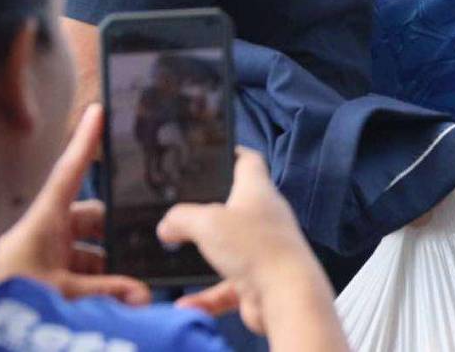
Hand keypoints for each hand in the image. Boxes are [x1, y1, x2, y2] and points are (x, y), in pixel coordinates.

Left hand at [0, 104, 151, 305]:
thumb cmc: (8, 296)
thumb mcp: (63, 292)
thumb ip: (106, 292)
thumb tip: (142, 292)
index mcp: (46, 219)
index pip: (70, 171)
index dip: (84, 141)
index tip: (96, 110)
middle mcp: (46, 230)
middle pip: (91, 217)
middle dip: (114, 232)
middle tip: (141, 245)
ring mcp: (44, 253)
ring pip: (87, 248)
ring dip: (107, 266)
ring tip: (130, 288)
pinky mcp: (43, 275)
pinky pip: (77, 269)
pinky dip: (96, 281)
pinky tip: (114, 298)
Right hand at [157, 149, 336, 337]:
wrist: (287, 297)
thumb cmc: (255, 247)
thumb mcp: (208, 222)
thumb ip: (182, 218)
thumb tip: (166, 225)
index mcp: (257, 190)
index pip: (248, 161)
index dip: (231, 152)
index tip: (212, 152)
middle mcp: (263, 217)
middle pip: (234, 204)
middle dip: (208, 208)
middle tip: (179, 207)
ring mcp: (262, 250)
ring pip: (228, 247)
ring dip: (204, 253)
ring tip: (175, 253)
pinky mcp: (258, 281)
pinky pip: (225, 286)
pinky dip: (206, 295)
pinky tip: (185, 303)